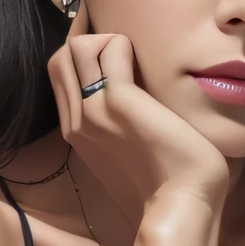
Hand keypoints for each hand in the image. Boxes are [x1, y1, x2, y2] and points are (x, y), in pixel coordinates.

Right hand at [46, 13, 228, 212]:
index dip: (88, 56)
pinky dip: (123, 44)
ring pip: (73, 49)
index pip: (63, 76)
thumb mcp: (134, 150)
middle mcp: (77, 121)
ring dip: (105, 41)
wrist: (184, 204)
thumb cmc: (171, 182)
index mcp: (79, 133)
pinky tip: (147, 66)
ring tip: (136, 61)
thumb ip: (124, 126)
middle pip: (60, 58)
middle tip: (127, 48)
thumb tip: (143, 100)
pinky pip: (106, 48)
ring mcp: (92, 111)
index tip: (116, 49)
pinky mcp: (116, 101)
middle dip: (92, 42)